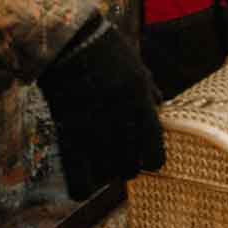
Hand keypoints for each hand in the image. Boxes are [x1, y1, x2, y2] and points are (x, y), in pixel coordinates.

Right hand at [37, 16, 165, 198]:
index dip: (153, 160)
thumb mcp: (136, 66)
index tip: (149, 158)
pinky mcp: (66, 131)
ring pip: (107, 174)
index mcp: (139, 102)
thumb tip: (161, 106)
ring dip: (108, 174)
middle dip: (129, 166)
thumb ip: (150, 89)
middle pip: (130, 167)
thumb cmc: (105, 49)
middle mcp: (118, 119)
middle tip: (124, 159)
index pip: (154, 151)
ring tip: (105, 165)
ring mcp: (91, 128)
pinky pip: (77, 176)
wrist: (66, 40)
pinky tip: (85, 187)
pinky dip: (82, 187)